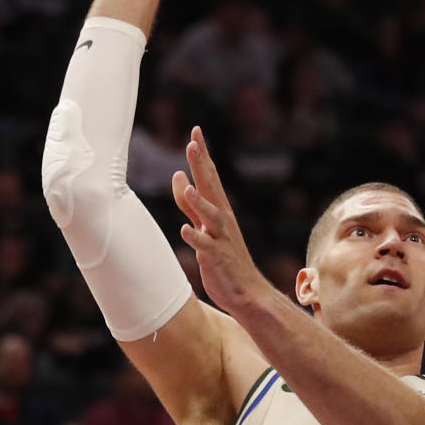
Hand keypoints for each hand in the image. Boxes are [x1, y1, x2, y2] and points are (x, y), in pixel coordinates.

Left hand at [173, 128, 267, 315]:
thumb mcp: (204, 226)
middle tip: (193, 143)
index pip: (209, 177)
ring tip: (187, 186)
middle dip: (201, 166)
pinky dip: (196, 238)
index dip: (202, 155)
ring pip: (210, 216)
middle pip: (211, 188)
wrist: (246, 293)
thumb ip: (190, 202)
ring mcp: (221, 239)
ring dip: (198, 201)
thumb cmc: (224, 259)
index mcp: (219, 210)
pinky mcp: (218, 259)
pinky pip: (206, 247)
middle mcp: (222, 220)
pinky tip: (185, 230)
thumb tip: (178, 175)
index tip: (196, 131)